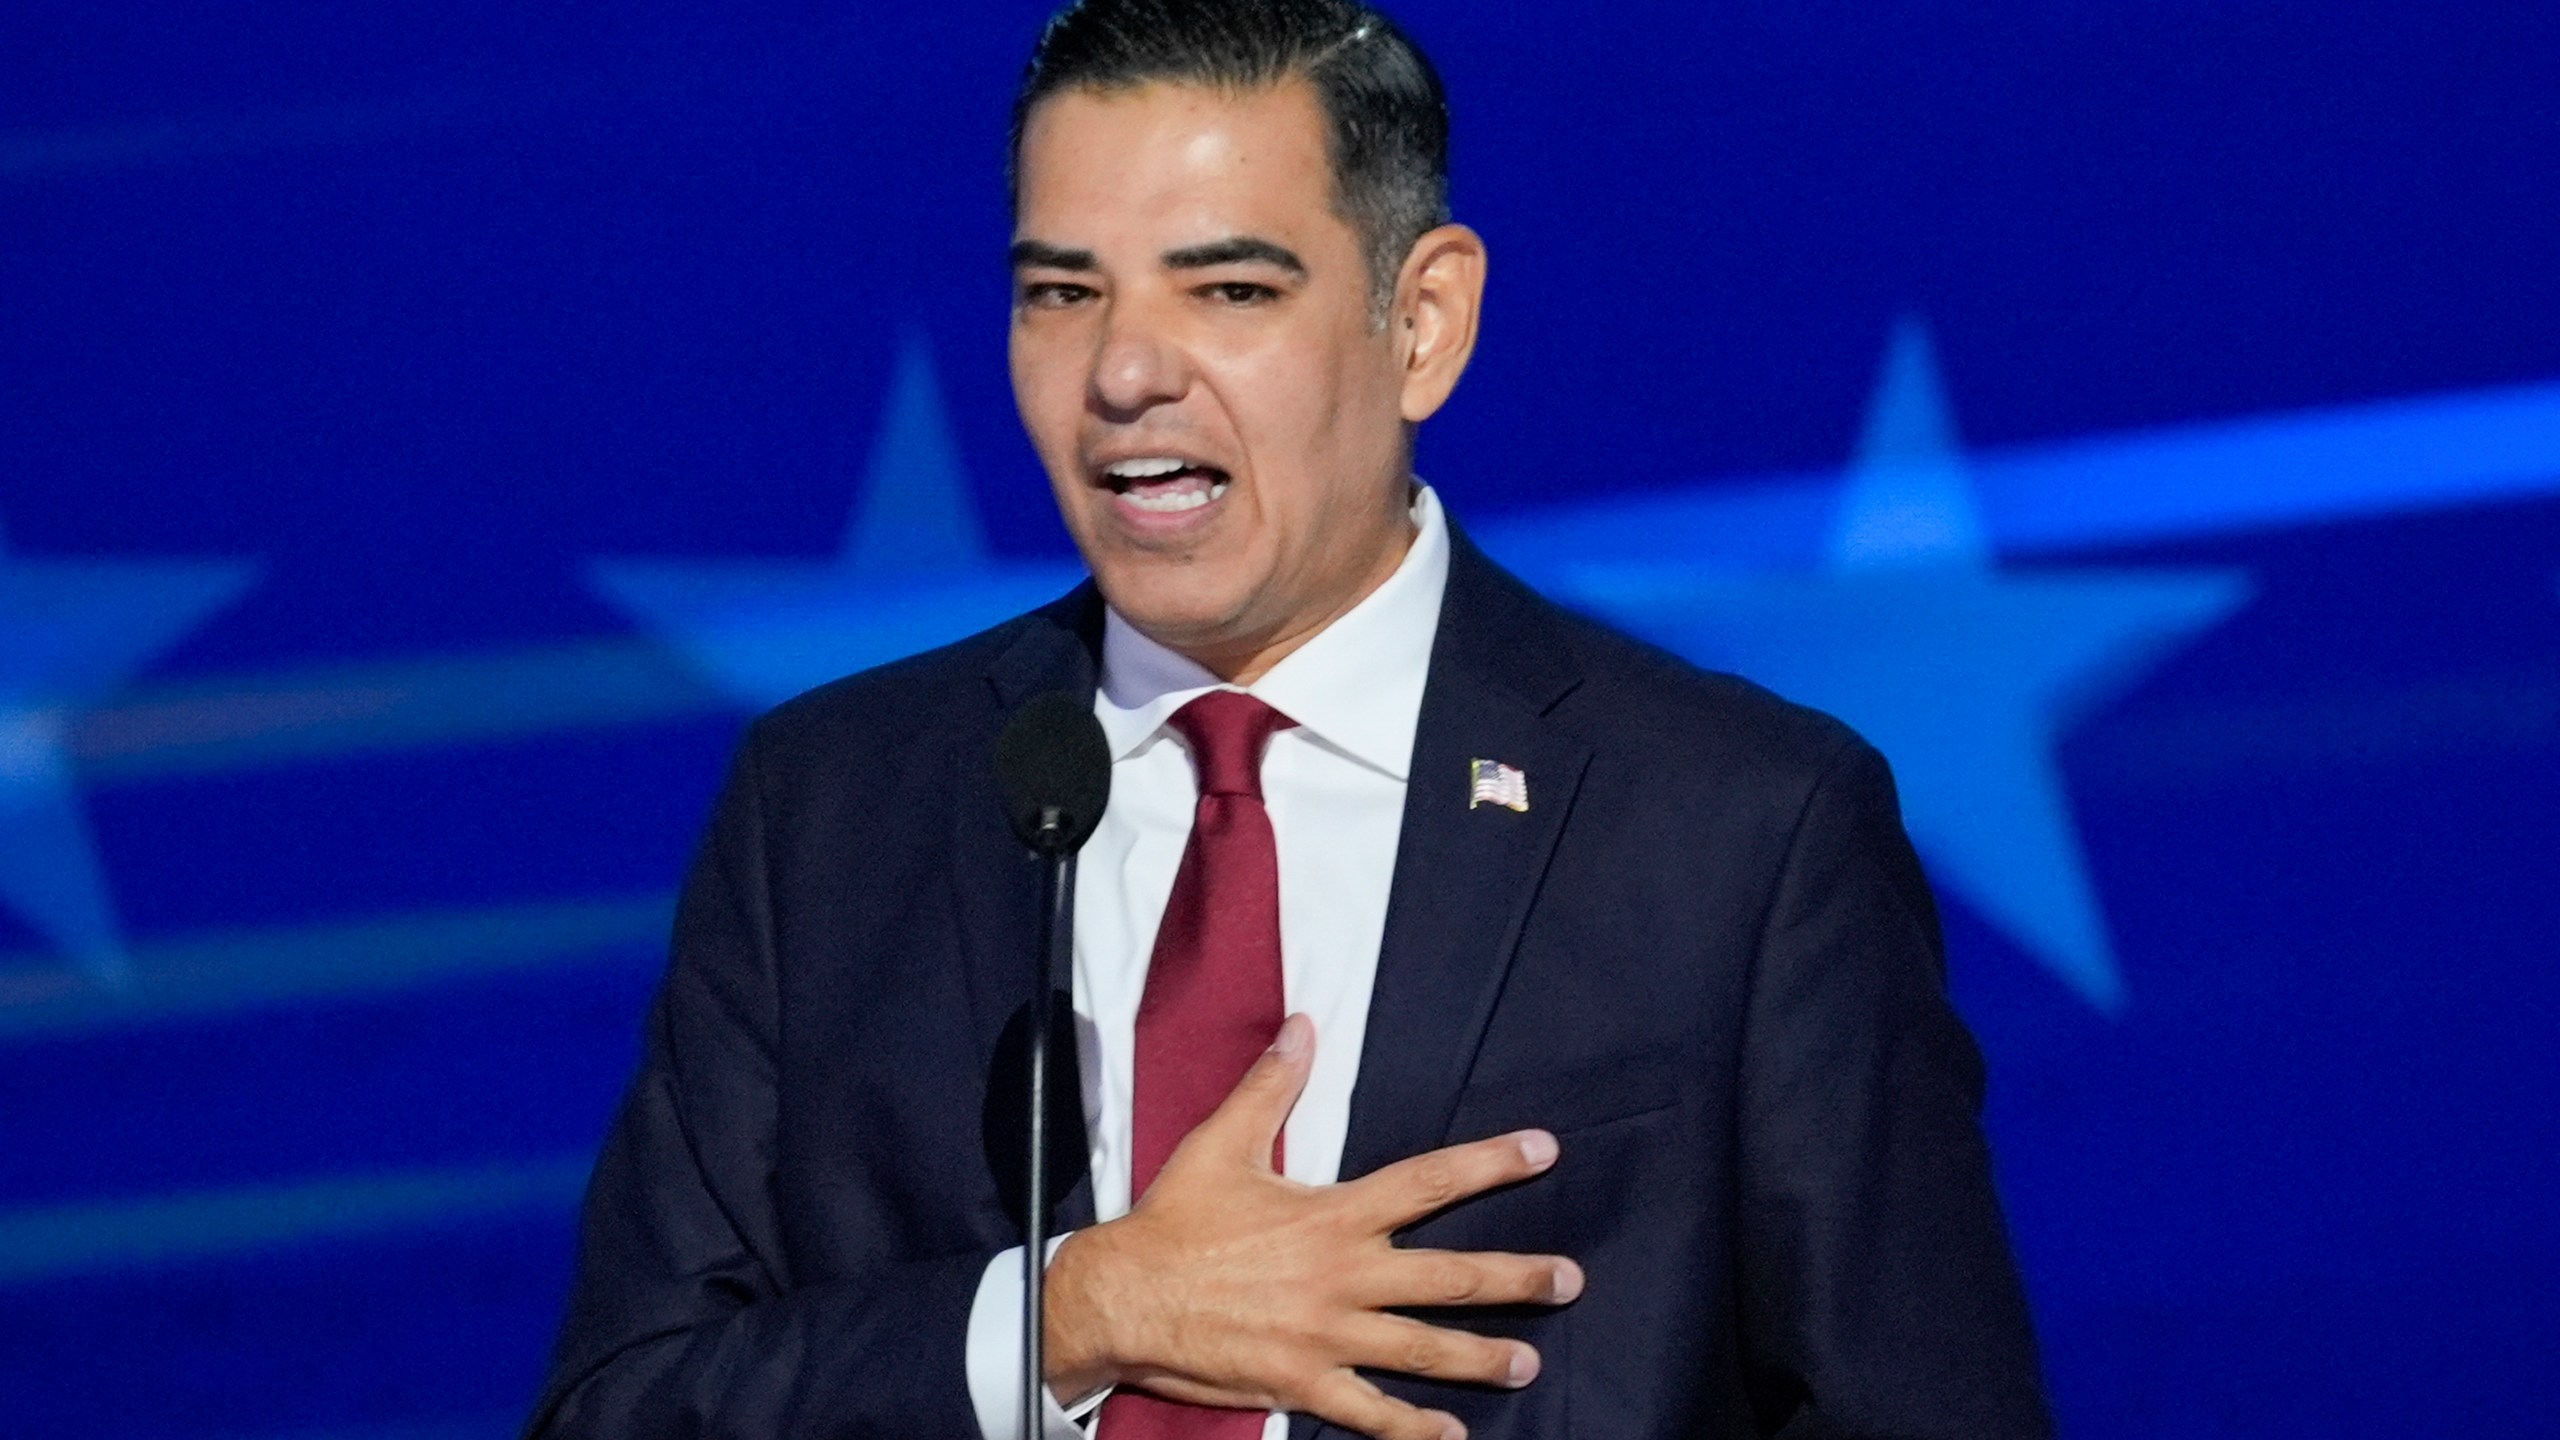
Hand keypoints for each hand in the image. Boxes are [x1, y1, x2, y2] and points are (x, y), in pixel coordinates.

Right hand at [1043, 1013, 1582, 1439]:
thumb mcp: (1221, 1144)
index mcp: (1332, 1216)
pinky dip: (1416, 1428)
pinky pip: (1373, 1413)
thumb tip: (1303, 1025)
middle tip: (1569, 1281)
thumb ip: (1270, 1085)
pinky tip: (1454, 1434)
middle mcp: (1342, 1278)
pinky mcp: (1303, 1383)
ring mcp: (1328, 1337)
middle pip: (1449, 1277)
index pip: (1428, 1182)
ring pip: (1424, 1348)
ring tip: (1529, 1364)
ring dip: (1483, 1357)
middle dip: (1516, 1278)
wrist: (1122, 1298)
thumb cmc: (1172, 1222)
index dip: (1491, 1163)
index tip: (1544, 1150)